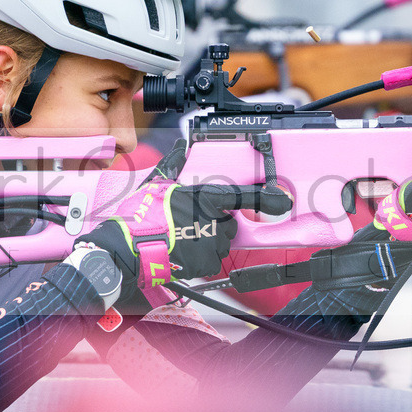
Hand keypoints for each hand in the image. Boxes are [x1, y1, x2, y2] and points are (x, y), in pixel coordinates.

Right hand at [79, 144, 291, 294]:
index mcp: (204, 198)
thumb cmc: (141, 215)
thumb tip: (181, 148)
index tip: (282, 201)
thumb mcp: (157, 184)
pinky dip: (201, 258)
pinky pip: (212, 260)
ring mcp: (210, 243)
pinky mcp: (205, 263)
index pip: (241, 197)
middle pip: (229, 223)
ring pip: (221, 242)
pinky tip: (183, 251)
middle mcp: (212, 220)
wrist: (129, 247)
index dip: (265, 199)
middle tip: (192, 223)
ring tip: (184, 238)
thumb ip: (174, 166)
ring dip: (209, 241)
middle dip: (216, 224)